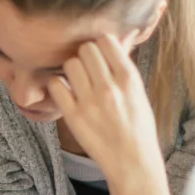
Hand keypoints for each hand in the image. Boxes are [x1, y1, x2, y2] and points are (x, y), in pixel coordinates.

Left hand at [47, 34, 161, 182]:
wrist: (132, 161)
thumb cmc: (138, 126)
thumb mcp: (139, 92)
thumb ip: (125, 65)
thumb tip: (124, 34)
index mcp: (129, 79)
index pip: (107, 41)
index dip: (101, 44)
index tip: (101, 52)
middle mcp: (109, 88)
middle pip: (86, 49)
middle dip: (86, 55)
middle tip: (88, 68)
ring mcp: (89, 102)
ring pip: (70, 64)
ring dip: (72, 69)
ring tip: (78, 81)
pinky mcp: (73, 116)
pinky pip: (55, 86)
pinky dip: (58, 86)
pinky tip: (66, 92)